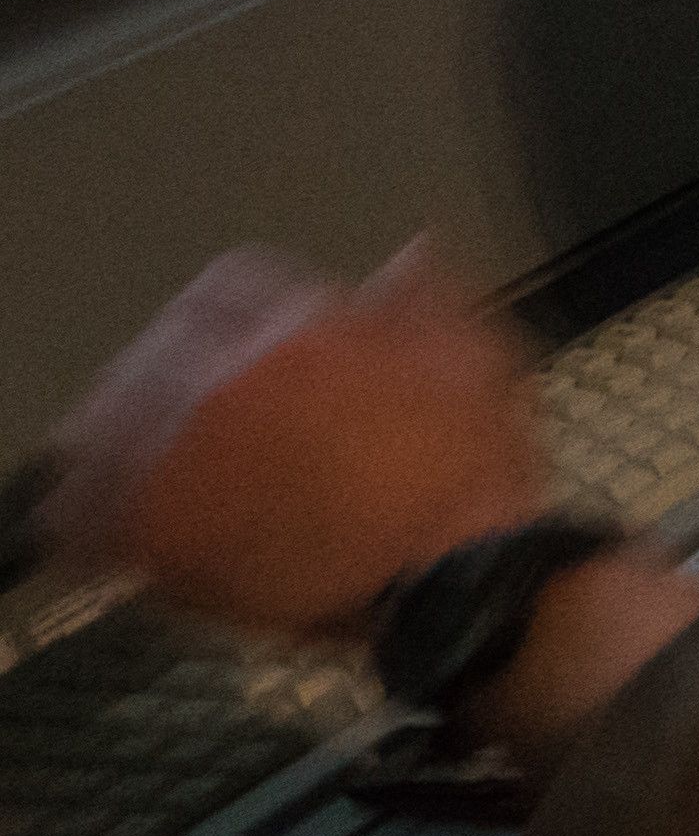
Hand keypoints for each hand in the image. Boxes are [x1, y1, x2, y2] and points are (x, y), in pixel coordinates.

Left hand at [34, 245, 552, 641]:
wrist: (451, 580)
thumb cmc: (469, 470)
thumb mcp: (472, 363)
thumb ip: (426, 304)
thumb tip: (406, 255)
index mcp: (294, 331)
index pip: (227, 286)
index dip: (230, 310)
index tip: (235, 334)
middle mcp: (221, 384)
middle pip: (154, 356)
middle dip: (164, 375)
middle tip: (177, 405)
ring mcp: (183, 461)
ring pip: (106, 430)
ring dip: (111, 439)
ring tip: (122, 462)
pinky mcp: (163, 536)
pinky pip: (91, 515)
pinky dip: (89, 515)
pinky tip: (99, 524)